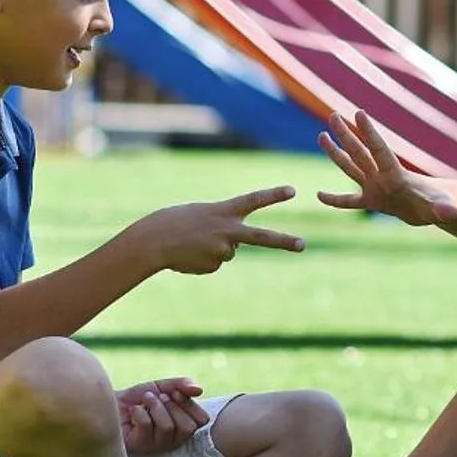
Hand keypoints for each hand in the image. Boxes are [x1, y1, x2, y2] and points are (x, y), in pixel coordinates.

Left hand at [118, 376, 207, 454]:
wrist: (113, 402)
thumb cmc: (139, 397)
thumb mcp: (162, 386)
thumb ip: (181, 385)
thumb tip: (200, 389)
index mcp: (183, 425)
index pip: (202, 421)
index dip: (190, 404)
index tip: (175, 393)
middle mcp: (173, 439)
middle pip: (188, 427)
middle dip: (172, 406)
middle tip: (158, 397)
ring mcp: (157, 445)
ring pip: (168, 427)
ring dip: (155, 406)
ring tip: (145, 400)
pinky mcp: (140, 446)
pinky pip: (147, 427)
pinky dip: (140, 412)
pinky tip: (134, 411)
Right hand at [132, 186, 305, 274]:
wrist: (153, 241)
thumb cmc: (175, 222)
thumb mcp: (203, 215)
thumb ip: (224, 226)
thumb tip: (234, 249)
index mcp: (223, 211)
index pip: (253, 200)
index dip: (273, 195)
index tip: (293, 190)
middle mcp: (227, 231)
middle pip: (261, 237)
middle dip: (283, 241)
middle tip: (303, 245)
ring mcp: (221, 250)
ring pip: (229, 252)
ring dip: (213, 248)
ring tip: (193, 243)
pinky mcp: (213, 266)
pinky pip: (215, 263)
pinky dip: (204, 259)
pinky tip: (189, 254)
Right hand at [316, 111, 456, 225]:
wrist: (437, 208)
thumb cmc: (443, 205)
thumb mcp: (444, 208)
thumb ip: (444, 209)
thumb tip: (451, 213)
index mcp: (396, 176)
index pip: (380, 151)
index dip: (370, 133)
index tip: (359, 112)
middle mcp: (382, 177)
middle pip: (359, 152)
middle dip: (346, 135)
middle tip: (333, 115)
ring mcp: (375, 188)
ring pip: (350, 167)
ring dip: (336, 153)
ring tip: (322, 135)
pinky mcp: (373, 202)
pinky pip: (349, 201)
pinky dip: (335, 200)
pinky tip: (319, 196)